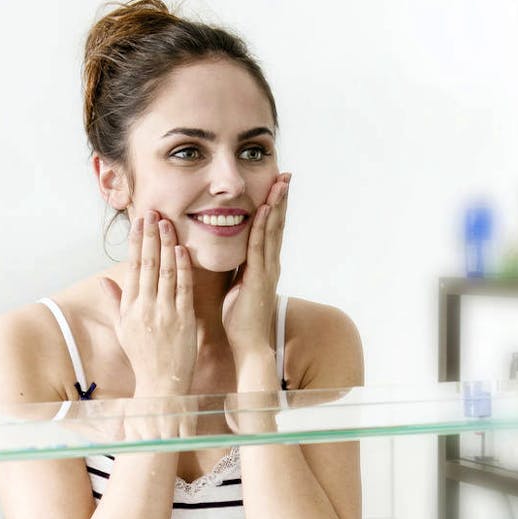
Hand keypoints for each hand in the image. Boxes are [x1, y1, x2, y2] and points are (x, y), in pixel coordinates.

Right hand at [99, 210, 197, 396]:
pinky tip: (182, 250)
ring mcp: (165, 313)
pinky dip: (183, 268)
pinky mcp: (183, 319)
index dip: (137, 243)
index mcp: (130, 308)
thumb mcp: (124, 329)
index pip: (133, 268)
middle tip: (153, 212)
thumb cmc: (143, 357)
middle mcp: (145, 307)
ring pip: (166, 272)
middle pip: (148, 265)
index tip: (139, 222)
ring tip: (167, 223)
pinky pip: (183, 288)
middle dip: (150, 236)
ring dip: (167, 245)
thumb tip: (103, 281)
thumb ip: (115, 302)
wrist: (161, 383)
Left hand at [222, 173, 290, 358]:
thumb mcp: (238, 285)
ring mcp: (267, 270)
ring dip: (277, 205)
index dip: (275, 206)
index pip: (271, 229)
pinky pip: (260, 247)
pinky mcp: (259, 278)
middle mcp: (271, 264)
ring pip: (273, 231)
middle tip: (286, 174)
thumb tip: (231, 252)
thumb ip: (238, 267)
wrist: (248, 343)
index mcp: (265, 265)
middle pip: (278, 224)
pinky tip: (265, 209)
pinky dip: (264, 227)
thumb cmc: (240, 318)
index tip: (277, 184)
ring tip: (280, 183)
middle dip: (281, 199)